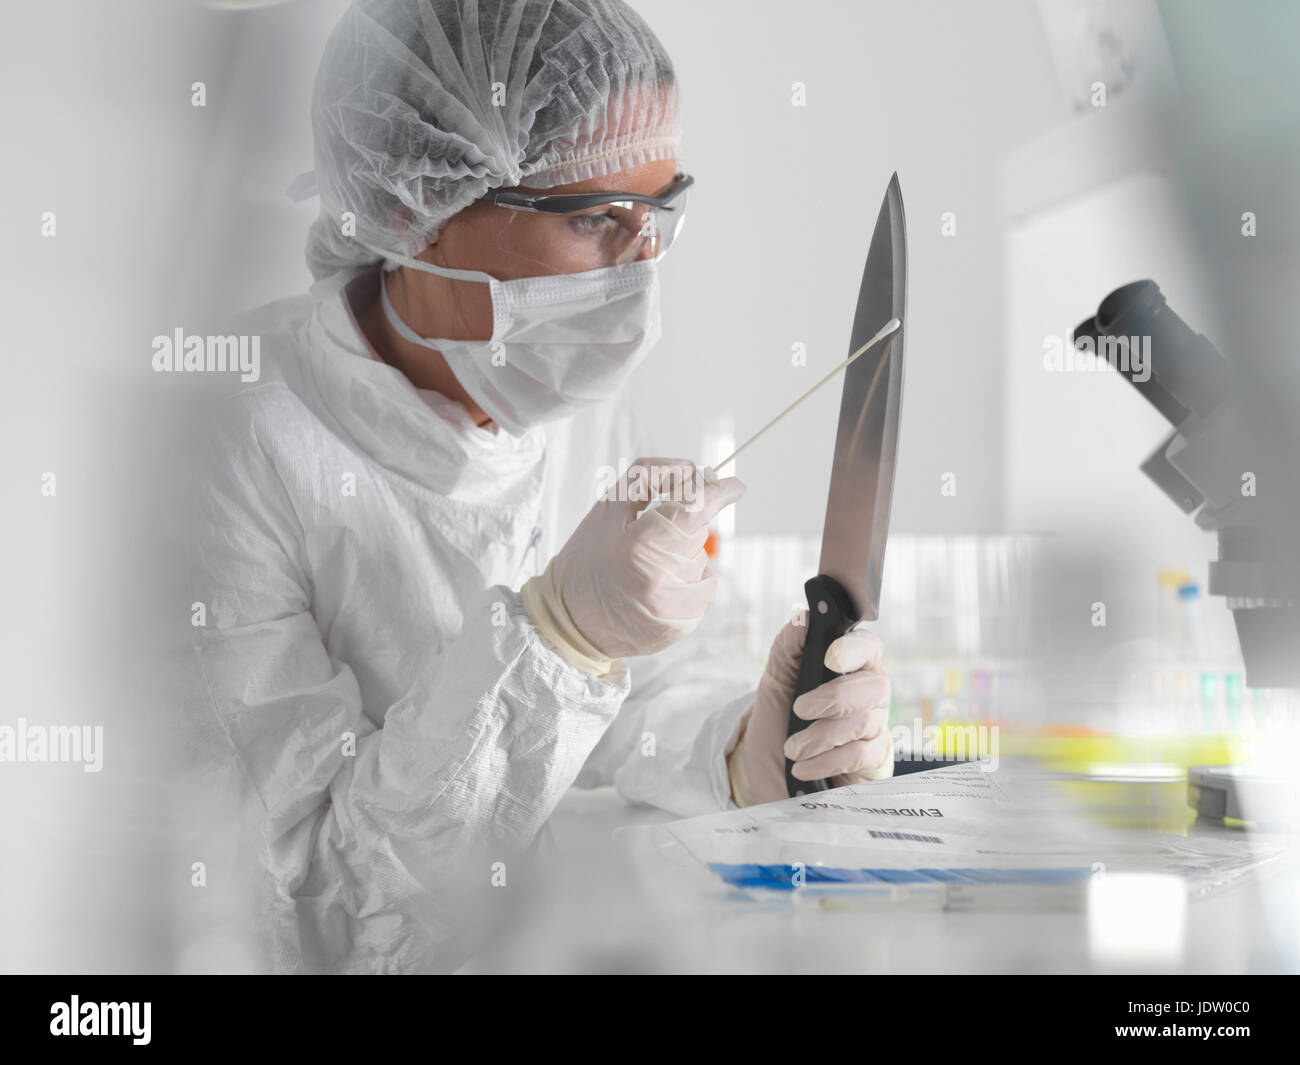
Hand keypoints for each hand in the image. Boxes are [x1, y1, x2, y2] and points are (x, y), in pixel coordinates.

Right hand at [522, 458, 745, 667]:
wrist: (570, 620)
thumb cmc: (587, 560)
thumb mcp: (606, 509)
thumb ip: (649, 480)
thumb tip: (692, 471)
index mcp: (638, 545)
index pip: (694, 509)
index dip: (719, 493)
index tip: (734, 486)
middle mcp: (659, 578)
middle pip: (698, 533)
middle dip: (683, 527)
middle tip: (651, 537)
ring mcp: (672, 606)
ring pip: (701, 560)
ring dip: (682, 556)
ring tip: (645, 568)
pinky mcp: (680, 625)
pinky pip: (703, 587)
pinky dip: (688, 581)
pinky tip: (658, 587)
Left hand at [727, 612, 892, 805]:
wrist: (772, 765)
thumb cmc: (781, 715)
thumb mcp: (776, 679)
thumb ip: (788, 647)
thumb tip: (803, 619)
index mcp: (851, 664)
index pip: (868, 646)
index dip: (853, 650)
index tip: (829, 658)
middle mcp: (869, 692)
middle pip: (875, 687)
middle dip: (836, 698)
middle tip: (800, 709)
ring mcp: (875, 726)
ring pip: (865, 723)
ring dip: (822, 736)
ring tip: (793, 747)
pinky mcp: (873, 760)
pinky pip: (862, 757)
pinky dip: (828, 761)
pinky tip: (804, 766)